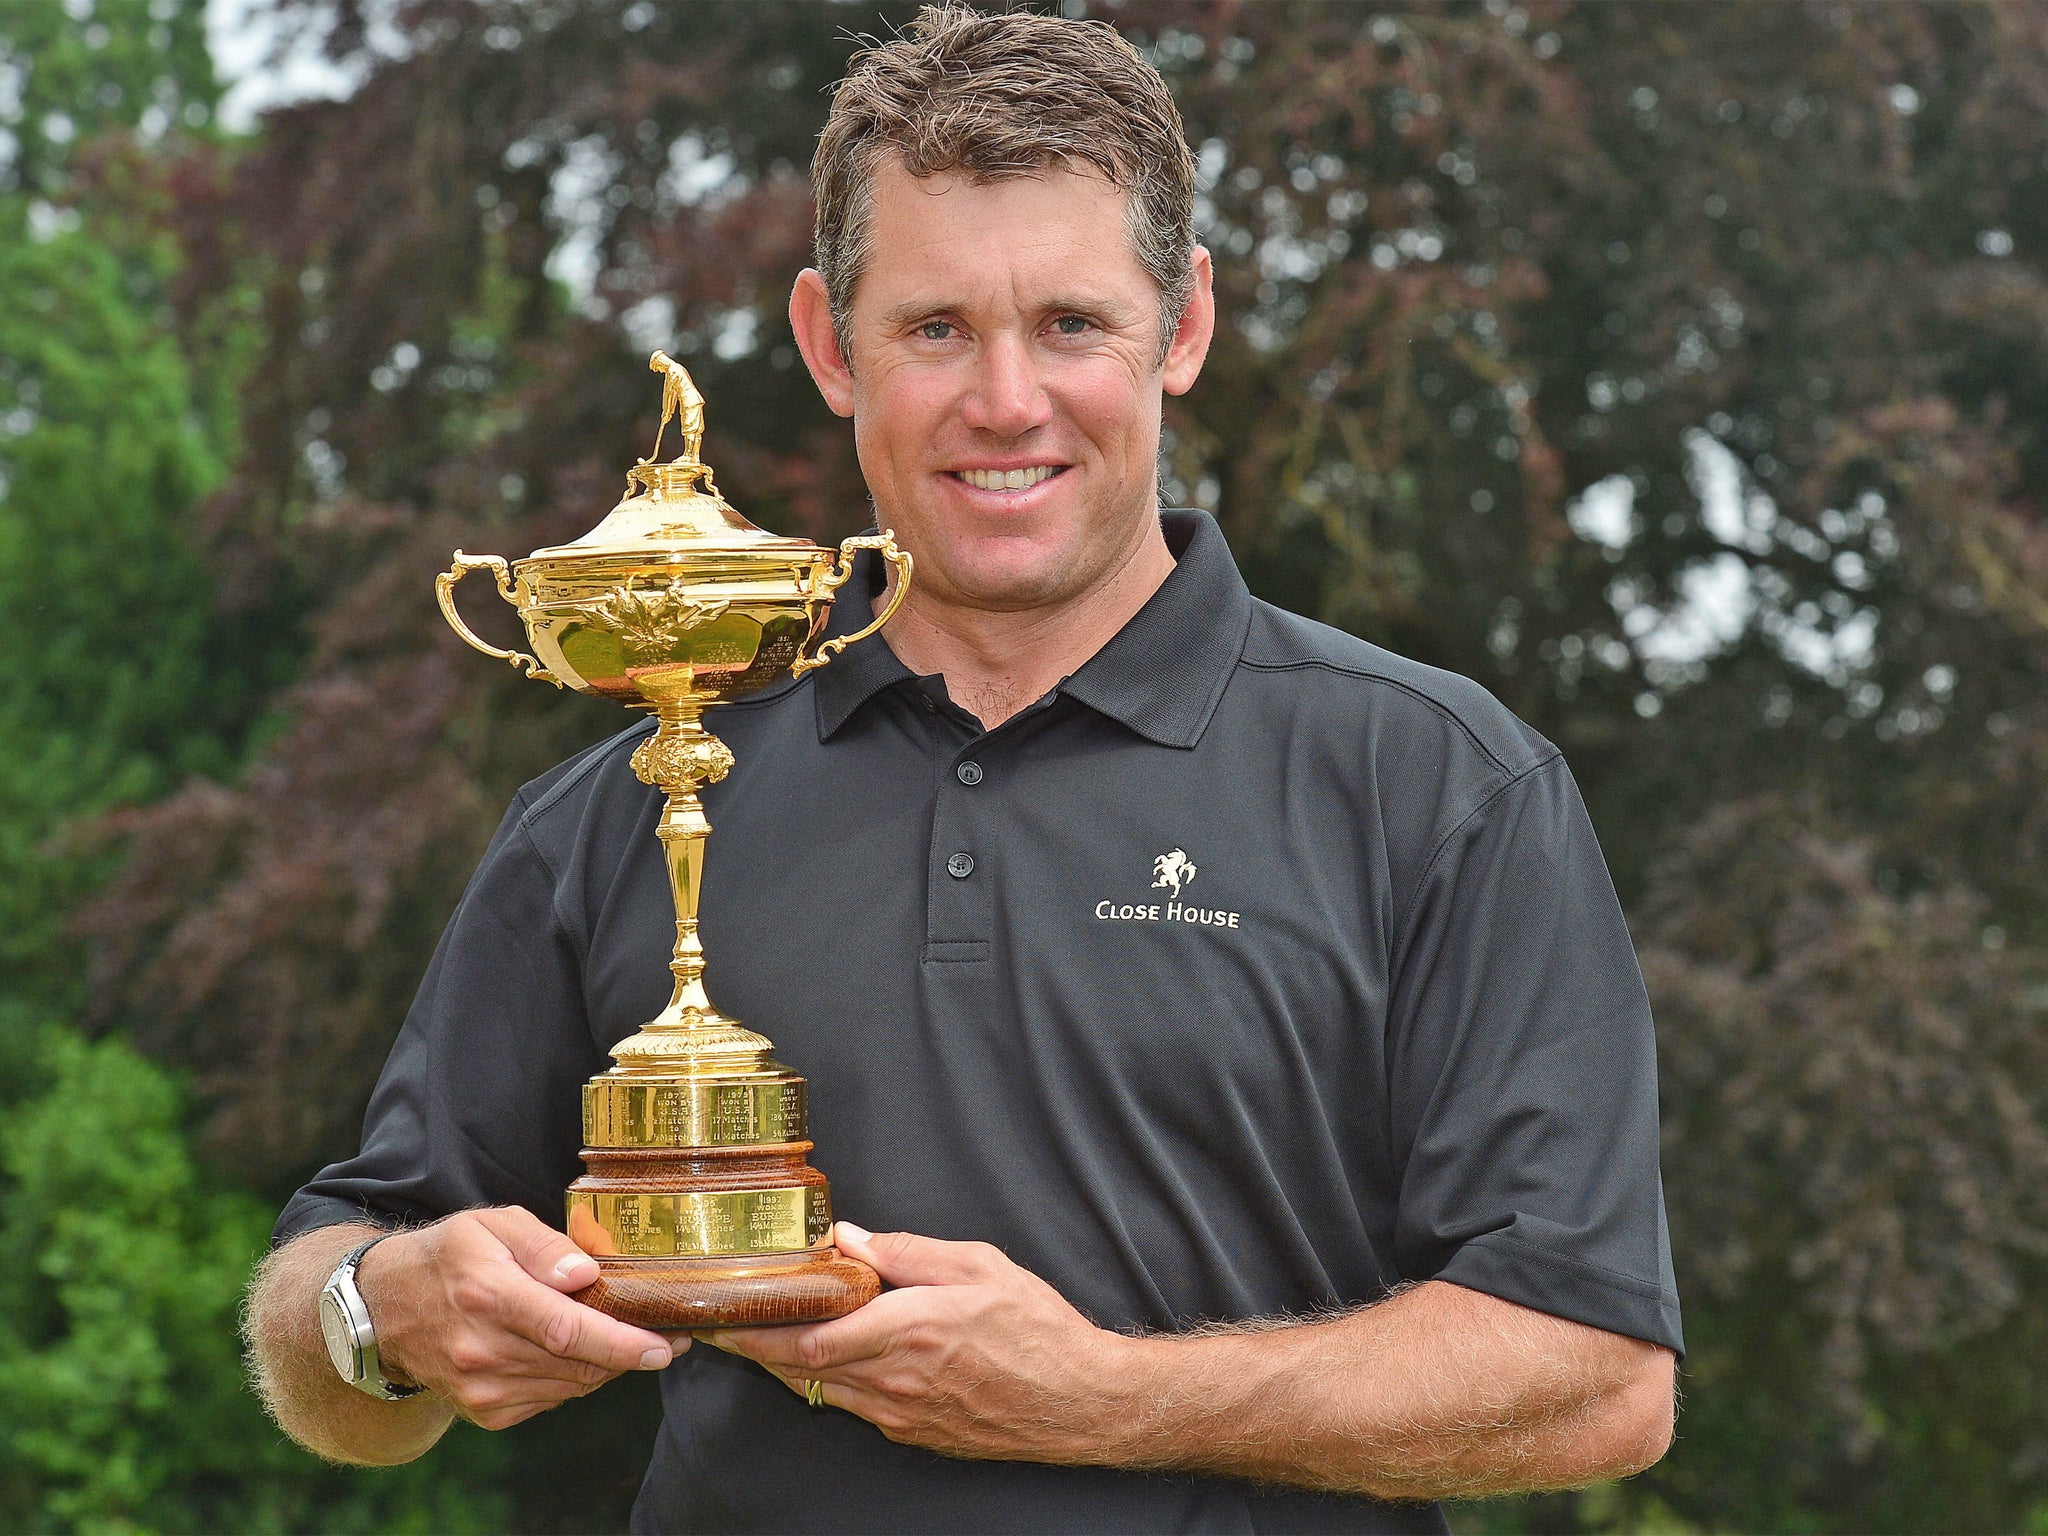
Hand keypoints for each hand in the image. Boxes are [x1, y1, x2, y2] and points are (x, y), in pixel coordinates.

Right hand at [360, 1207, 687, 1429]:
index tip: (663, 1346)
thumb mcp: (492, 1224)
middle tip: (666, 1337)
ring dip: (605, 1365)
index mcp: (488, 1294)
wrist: (385, 1308)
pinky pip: (552, 1399)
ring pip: (572, 1386)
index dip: (622, 1342)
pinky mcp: (484, 1411)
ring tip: (622, 1337)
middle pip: (578, 1364)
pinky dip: (574, 1378)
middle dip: (630, 1354)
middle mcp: (483, 1349)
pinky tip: (572, 1351)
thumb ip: (544, 1245)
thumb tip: (587, 1275)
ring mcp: (481, 1387)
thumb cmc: (448, 1256)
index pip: (567, 1329)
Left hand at [707, 1223, 1140, 1462]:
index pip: (812, 1338)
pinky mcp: (911, 1432)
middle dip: (754, 1347)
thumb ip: (907, 1251)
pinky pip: (852, 1406)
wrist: (1079, 1401)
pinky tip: (818, 1359)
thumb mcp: (978, 1266)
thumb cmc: (1037, 1328)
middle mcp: (896, 1378)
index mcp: (910, 1328)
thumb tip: (848, 1237)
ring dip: (783, 1365)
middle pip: (801, 1369)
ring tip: (755, 1336)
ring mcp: (901, 1413)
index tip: (724, 1312)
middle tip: (716, 1326)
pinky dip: (824, 1382)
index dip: (759, 1330)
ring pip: (821, 1390)